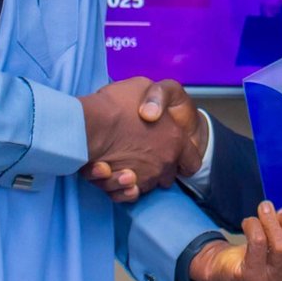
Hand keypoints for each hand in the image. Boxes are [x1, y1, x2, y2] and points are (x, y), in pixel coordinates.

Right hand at [78, 77, 198, 199]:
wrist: (89, 124)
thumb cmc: (116, 104)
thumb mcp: (144, 85)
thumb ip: (156, 98)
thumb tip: (153, 110)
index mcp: (176, 140)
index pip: (192, 161)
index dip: (184, 158)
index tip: (172, 153)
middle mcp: (164, 163)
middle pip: (168, 176)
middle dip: (159, 168)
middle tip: (142, 153)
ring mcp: (146, 177)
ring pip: (147, 185)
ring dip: (137, 177)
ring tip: (122, 162)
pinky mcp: (125, 187)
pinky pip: (129, 194)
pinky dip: (123, 189)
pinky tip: (114, 175)